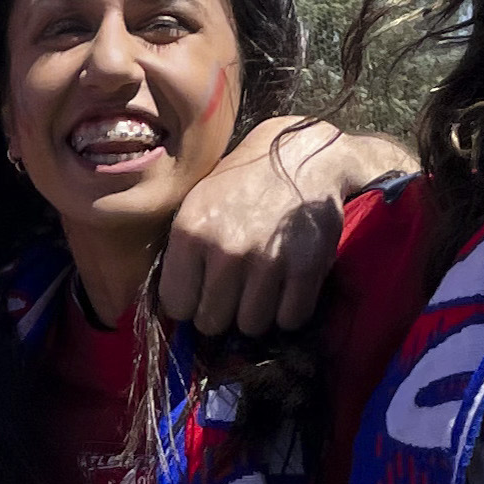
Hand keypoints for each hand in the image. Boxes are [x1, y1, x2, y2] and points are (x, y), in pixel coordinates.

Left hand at [158, 117, 410, 336]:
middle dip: (221, 312)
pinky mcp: (306, 268)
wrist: (300, 156)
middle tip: (234, 291)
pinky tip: (286, 288)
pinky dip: (289, 311)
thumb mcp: (196, 204)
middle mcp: (226, 249)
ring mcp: (268, 260)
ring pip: (251, 326)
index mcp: (190, 231)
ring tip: (261, 287)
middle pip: (212, 322)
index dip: (189, 303)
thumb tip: (176, 312)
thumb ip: (182, 254)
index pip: (176, 305)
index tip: (202, 292)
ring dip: (256, 314)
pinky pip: (290, 319)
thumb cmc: (241, 184)